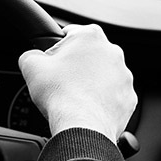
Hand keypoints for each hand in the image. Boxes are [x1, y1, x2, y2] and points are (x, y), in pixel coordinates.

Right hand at [18, 23, 136, 140]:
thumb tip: (33, 57)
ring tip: (75, 97)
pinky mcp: (129, 98)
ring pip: (104, 75)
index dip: (57, 49)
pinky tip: (88, 109)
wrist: (82, 127)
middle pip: (89, 54)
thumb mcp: (31, 65)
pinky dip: (103, 101)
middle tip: (62, 81)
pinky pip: (114, 96)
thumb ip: (31, 54)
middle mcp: (112, 52)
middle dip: (77, 66)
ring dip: (92, 83)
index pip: (70, 33)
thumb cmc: (60, 94)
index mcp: (90, 36)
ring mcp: (124, 76)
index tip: (53, 62)